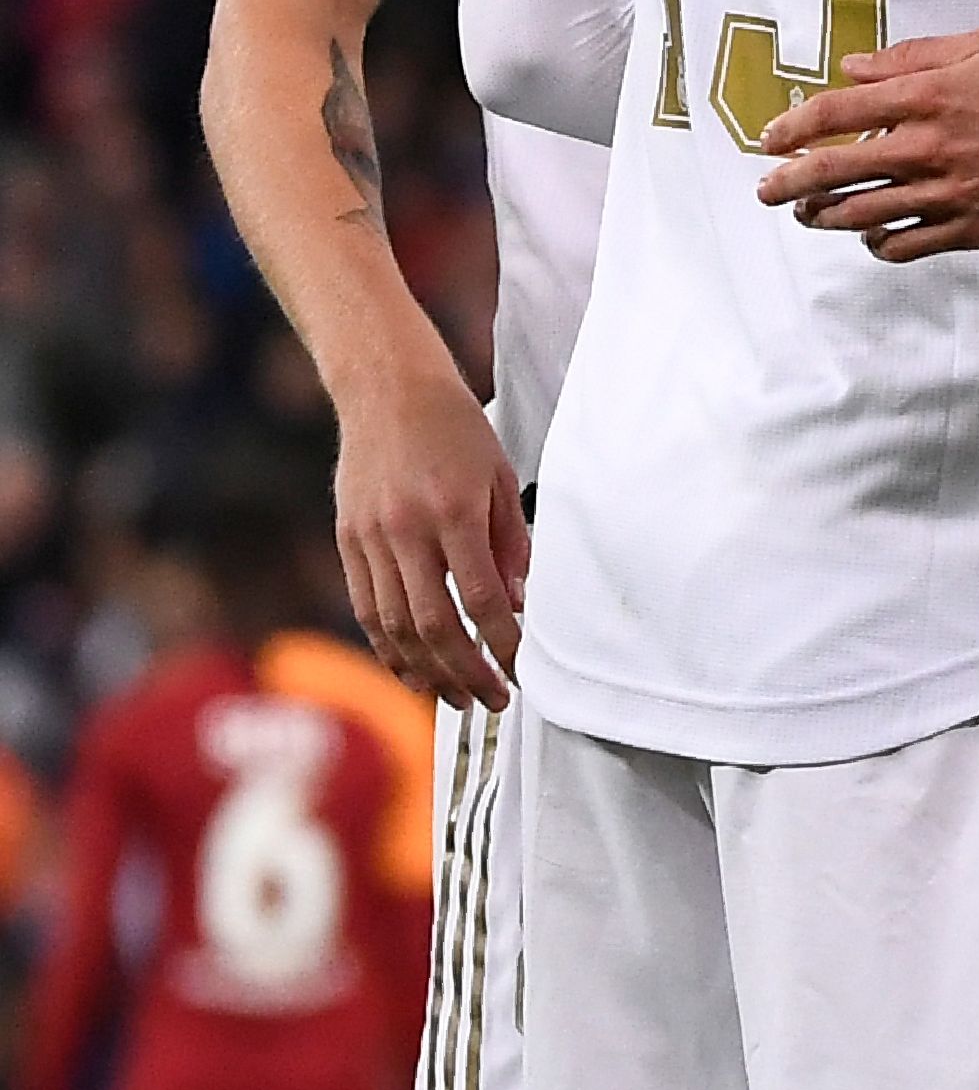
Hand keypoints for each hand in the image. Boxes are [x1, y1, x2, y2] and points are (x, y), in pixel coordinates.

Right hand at [339, 370, 530, 708]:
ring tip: (457, 698)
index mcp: (452, 512)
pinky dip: (389, 647)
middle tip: (494, 699)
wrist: (387, 390)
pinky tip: (413, 670)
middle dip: (467, 670)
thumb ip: (510, 543)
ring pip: (394, 625)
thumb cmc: (455, 430)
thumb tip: (517, 605)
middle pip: (433, 623)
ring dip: (428, 670)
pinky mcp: (347, 541)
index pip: (479, 597)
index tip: (522, 668)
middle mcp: (406, 529)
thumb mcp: (499, 476)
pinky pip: (367, 607)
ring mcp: (369, 538)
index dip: (502, 641)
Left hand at [755, 33, 978, 256]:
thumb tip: (855, 68)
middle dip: (787, 182)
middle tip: (767, 189)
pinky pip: (904, 245)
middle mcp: (929, 148)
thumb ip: (913, 57)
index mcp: (929, 97)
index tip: (770, 138)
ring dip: (822, 216)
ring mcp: (947, 194)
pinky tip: (870, 235)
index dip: (792, 127)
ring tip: (807, 215)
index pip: (836, 112)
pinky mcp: (970, 229)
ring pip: (860, 213)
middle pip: (832, 170)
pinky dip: (876, 243)